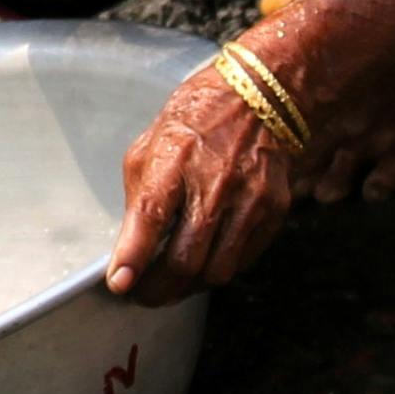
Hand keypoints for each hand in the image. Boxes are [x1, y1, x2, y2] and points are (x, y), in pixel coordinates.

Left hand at [106, 67, 300, 304]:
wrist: (258, 98)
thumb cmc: (197, 120)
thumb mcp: (150, 146)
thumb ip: (138, 198)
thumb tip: (129, 248)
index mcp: (174, 159)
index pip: (151, 217)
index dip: (134, 257)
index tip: (121, 283)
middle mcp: (215, 183)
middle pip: (186, 259)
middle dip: (158, 289)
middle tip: (144, 295)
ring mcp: (249, 200)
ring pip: (216, 271)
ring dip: (189, 286)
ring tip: (173, 282)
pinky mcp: (273, 211)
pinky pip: (243, 260)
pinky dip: (219, 269)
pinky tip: (204, 260)